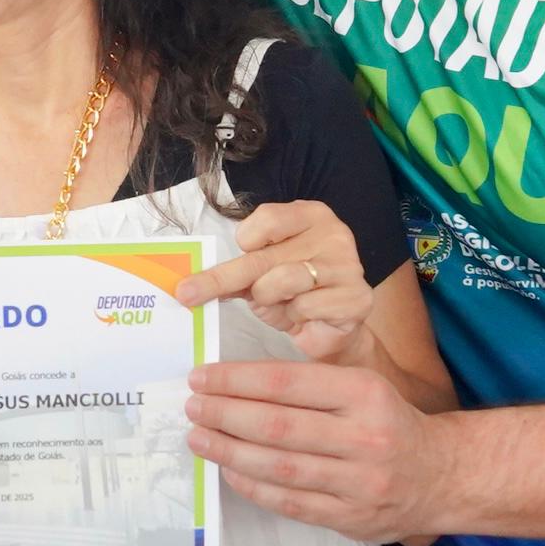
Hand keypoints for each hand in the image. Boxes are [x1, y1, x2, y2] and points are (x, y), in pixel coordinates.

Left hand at [178, 200, 369, 359]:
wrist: (330, 329)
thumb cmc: (293, 294)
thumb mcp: (260, 275)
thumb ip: (235, 271)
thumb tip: (189, 284)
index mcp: (310, 216)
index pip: (267, 218)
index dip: (246, 240)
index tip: (242, 252)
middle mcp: (334, 234)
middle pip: (264, 255)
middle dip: (222, 279)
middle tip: (188, 293)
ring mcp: (348, 265)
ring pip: (282, 281)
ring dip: (269, 300)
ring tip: (281, 304)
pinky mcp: (356, 297)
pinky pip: (304, 307)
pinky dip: (295, 317)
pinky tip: (306, 317)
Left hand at [185, 357, 457, 544]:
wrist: (440, 476)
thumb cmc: (389, 422)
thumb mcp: (364, 386)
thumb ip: (312, 383)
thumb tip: (238, 381)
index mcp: (365, 393)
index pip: (287, 383)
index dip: (236, 380)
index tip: (202, 378)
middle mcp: (365, 437)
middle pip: (278, 426)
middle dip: (225, 415)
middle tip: (193, 408)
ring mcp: (359, 482)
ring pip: (280, 467)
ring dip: (230, 452)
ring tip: (200, 439)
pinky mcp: (351, 518)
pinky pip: (291, 502)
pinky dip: (254, 487)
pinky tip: (230, 471)